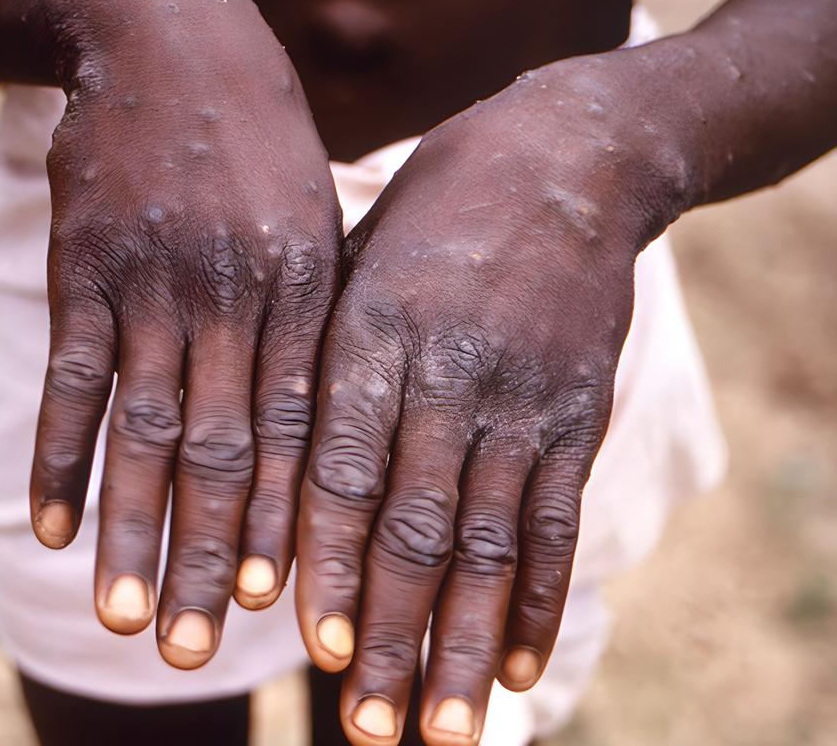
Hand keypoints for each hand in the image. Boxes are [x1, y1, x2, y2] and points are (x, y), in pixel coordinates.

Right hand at [28, 0, 340, 668]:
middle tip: (202, 648)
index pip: (300, 429)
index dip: (289, 521)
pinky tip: (48, 526)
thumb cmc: (262, 144)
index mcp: (304, 291)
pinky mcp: (85, 269)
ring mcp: (153, 283)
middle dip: (212, 554)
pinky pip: (70, 377)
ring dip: (132, 529)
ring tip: (127, 616)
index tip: (282, 605)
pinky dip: (57, 455)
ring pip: (142, 430)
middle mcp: (232, 297)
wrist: (171, 40)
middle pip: (223, 450)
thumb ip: (321, 319)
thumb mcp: (321, 219)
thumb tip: (330, 428)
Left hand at [295, 58, 685, 743]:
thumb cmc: (431, 217)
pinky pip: (557, 518)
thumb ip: (321, 364)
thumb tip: (271, 480)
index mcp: (372, 332)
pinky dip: (537, 598)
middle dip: (390, 634)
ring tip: (441, 729)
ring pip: (489, 542)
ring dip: (462, 643)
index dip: (328, 562)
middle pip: (415, 526)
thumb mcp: (355, 262)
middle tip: (369, 730)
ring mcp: (522, 396)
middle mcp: (448, 372)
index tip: (314, 647)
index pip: (342, 469)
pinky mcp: (578, 410)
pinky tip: (514, 664)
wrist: (564, 161)